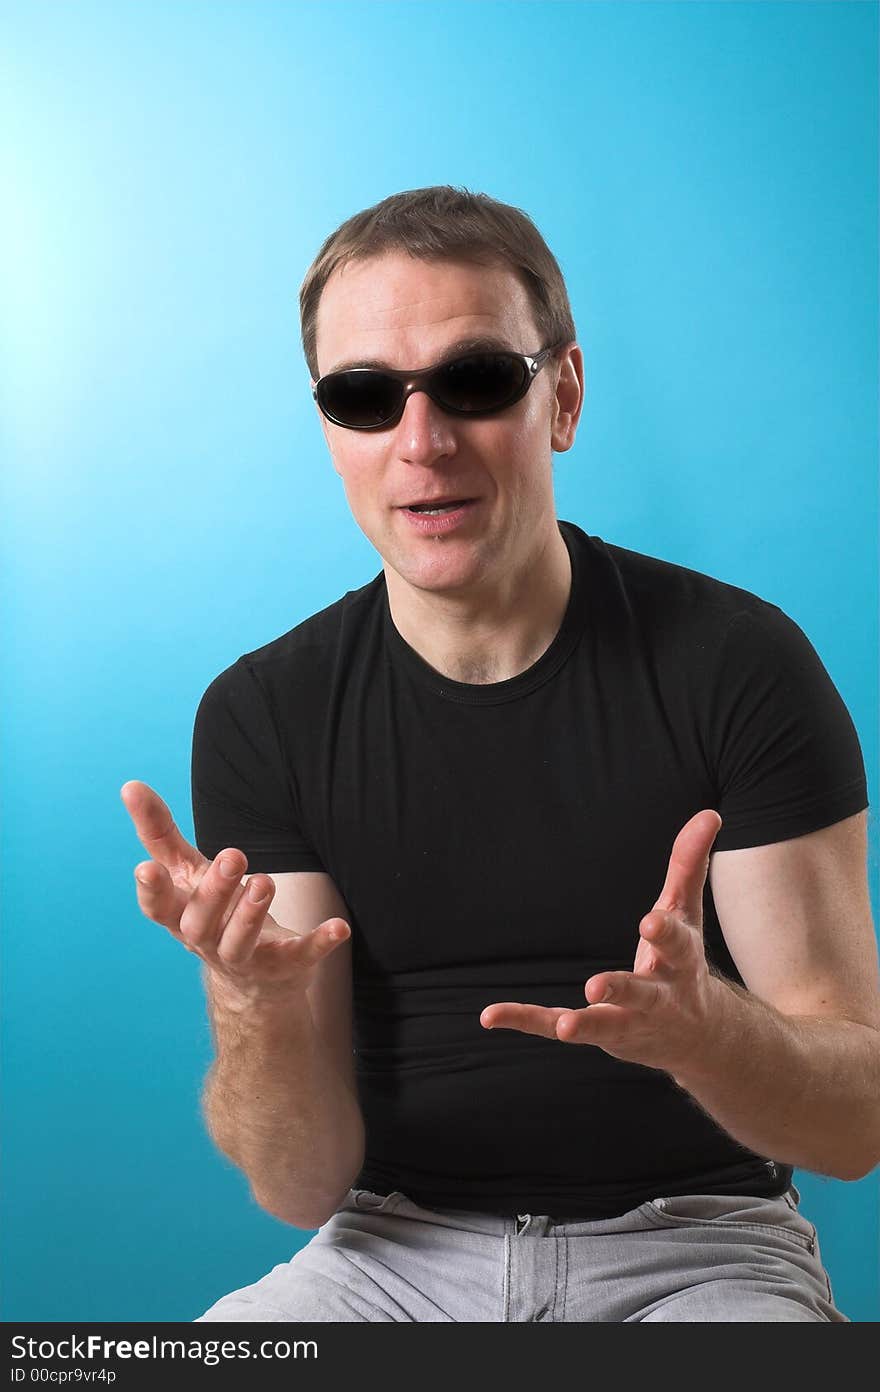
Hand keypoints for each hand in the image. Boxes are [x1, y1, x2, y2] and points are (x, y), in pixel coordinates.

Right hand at [120, 780, 349, 1004]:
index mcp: (182, 916)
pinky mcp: (282, 967)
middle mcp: (206, 942)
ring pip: (239, 943)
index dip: (151, 891)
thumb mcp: (188, 875)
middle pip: (201, 923)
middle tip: (234, 855)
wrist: (252, 984)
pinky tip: (339, 927)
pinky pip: (299, 956)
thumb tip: (129, 786)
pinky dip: (318, 942)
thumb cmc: (213, 915)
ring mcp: (244, 959)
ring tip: (264, 881)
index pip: (159, 908)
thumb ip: (160, 835)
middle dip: (215, 891)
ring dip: (251, 914)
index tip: (146, 868)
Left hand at [479, 809, 723, 1075]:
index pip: (675, 943)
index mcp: (680, 961)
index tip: (649, 924)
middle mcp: (657, 997)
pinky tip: (491, 1014)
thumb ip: (689, 865)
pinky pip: (555, 1025)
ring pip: (605, 1024)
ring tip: (565, 1027)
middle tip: (595, 986)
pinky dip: (525, 1019)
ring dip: (584, 1024)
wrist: (696, 1038)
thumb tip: (709, 813)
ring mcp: (626, 1020)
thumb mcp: (686, 912)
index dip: (663, 933)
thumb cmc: (682, 961)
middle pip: (640, 993)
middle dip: (621, 989)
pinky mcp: (596, 1032)